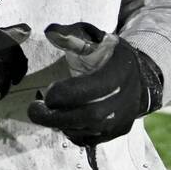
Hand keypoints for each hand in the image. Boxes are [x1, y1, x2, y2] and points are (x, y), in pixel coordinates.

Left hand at [27, 22, 162, 169]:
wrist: (136, 73)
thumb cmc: (106, 52)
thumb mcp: (92, 37)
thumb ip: (71, 34)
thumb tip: (50, 31)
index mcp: (121, 68)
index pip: (97, 86)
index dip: (70, 92)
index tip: (47, 92)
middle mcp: (128, 96)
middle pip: (93, 115)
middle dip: (60, 116)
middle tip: (34, 111)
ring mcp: (125, 116)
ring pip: (93, 130)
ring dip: (63, 125)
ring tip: (42, 114)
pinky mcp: (120, 130)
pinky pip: (95, 138)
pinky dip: (73, 133)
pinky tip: (58, 123)